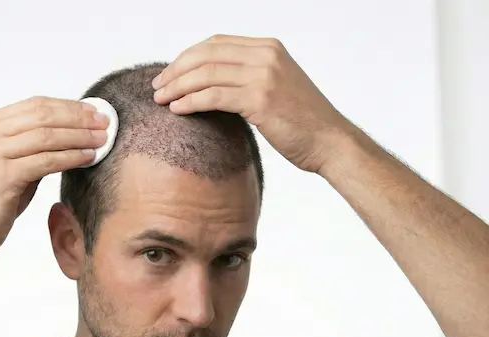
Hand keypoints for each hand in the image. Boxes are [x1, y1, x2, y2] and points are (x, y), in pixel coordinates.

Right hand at [0, 96, 108, 254]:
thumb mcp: (11, 163)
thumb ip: (33, 146)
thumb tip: (72, 134)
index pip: (36, 105)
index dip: (68, 106)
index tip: (93, 111)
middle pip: (43, 115)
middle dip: (78, 118)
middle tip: (104, 122)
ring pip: (46, 136)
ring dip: (79, 136)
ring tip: (102, 140)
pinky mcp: (3, 175)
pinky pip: (46, 160)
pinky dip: (70, 157)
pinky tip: (88, 157)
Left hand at [152, 34, 352, 173]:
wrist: (330, 142)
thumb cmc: (303, 122)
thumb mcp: (277, 87)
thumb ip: (248, 78)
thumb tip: (210, 84)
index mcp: (269, 47)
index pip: (216, 43)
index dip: (187, 56)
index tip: (170, 73)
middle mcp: (266, 55)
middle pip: (206, 55)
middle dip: (176, 70)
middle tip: (158, 87)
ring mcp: (264, 75)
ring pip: (206, 74)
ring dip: (178, 87)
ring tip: (161, 100)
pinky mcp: (260, 99)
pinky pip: (213, 96)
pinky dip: (190, 102)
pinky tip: (178, 110)